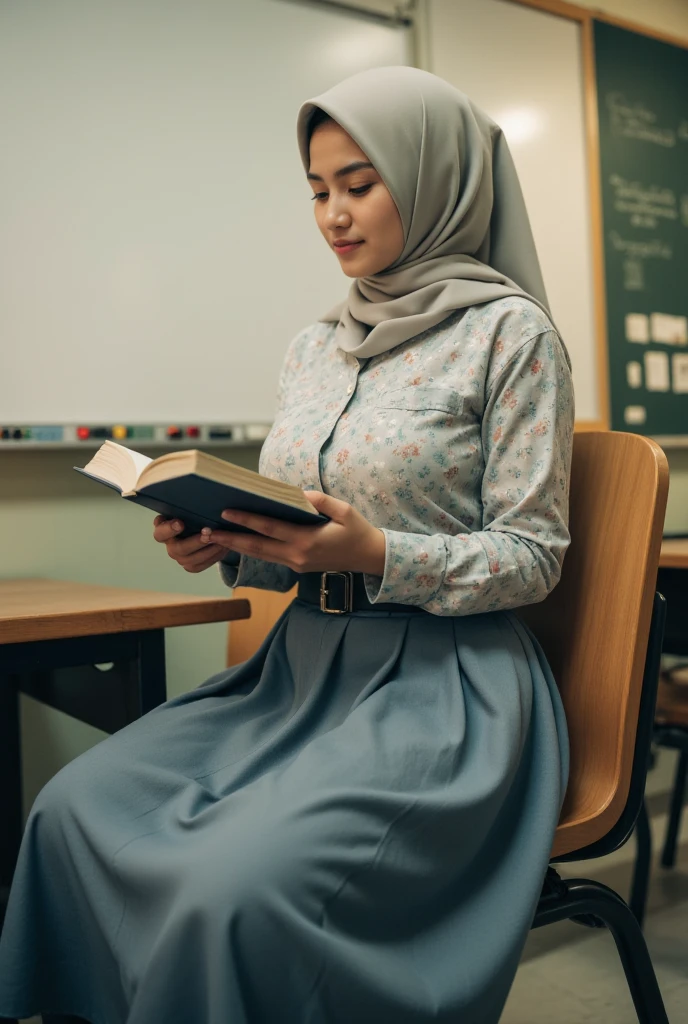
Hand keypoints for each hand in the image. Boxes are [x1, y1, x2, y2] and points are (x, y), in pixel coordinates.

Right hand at [153, 515, 226, 573]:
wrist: (204, 528)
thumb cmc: (194, 515)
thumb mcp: (188, 510)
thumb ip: (186, 508)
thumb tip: (193, 499)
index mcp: (163, 530)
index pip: (160, 532)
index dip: (168, 529)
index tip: (180, 523)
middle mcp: (170, 545)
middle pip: (177, 549)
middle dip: (194, 542)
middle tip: (208, 533)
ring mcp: (180, 557)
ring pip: (190, 560)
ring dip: (207, 550)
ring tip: (220, 541)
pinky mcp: (191, 566)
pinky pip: (200, 565)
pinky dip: (212, 557)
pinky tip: (223, 548)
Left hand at [206, 491, 385, 574]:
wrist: (369, 558)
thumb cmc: (358, 531)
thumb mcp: (345, 510)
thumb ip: (321, 501)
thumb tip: (298, 494)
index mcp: (307, 541)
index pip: (270, 529)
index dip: (246, 520)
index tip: (226, 512)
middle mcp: (297, 555)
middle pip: (257, 547)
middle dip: (230, 538)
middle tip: (205, 531)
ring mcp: (295, 564)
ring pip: (259, 555)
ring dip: (236, 546)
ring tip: (213, 537)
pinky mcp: (296, 567)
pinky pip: (268, 557)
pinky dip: (251, 549)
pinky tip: (237, 541)